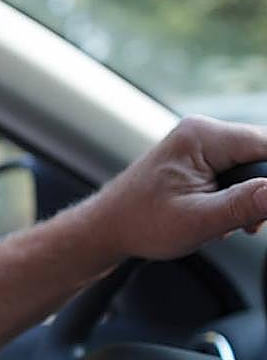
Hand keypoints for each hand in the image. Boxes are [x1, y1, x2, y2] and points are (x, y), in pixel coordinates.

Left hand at [84, 115, 266, 261]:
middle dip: (261, 192)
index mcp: (202, 136)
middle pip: (263, 156)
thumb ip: (245, 205)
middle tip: (247, 224)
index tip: (262, 209)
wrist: (108, 227)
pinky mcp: (202, 159)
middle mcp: (204, 132)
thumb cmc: (140, 222)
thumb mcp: (198, 220)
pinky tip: (218, 216)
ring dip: (249, 199)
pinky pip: (239, 174)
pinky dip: (237, 198)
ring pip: (254, 168)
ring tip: (224, 223)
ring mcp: (202, 144)